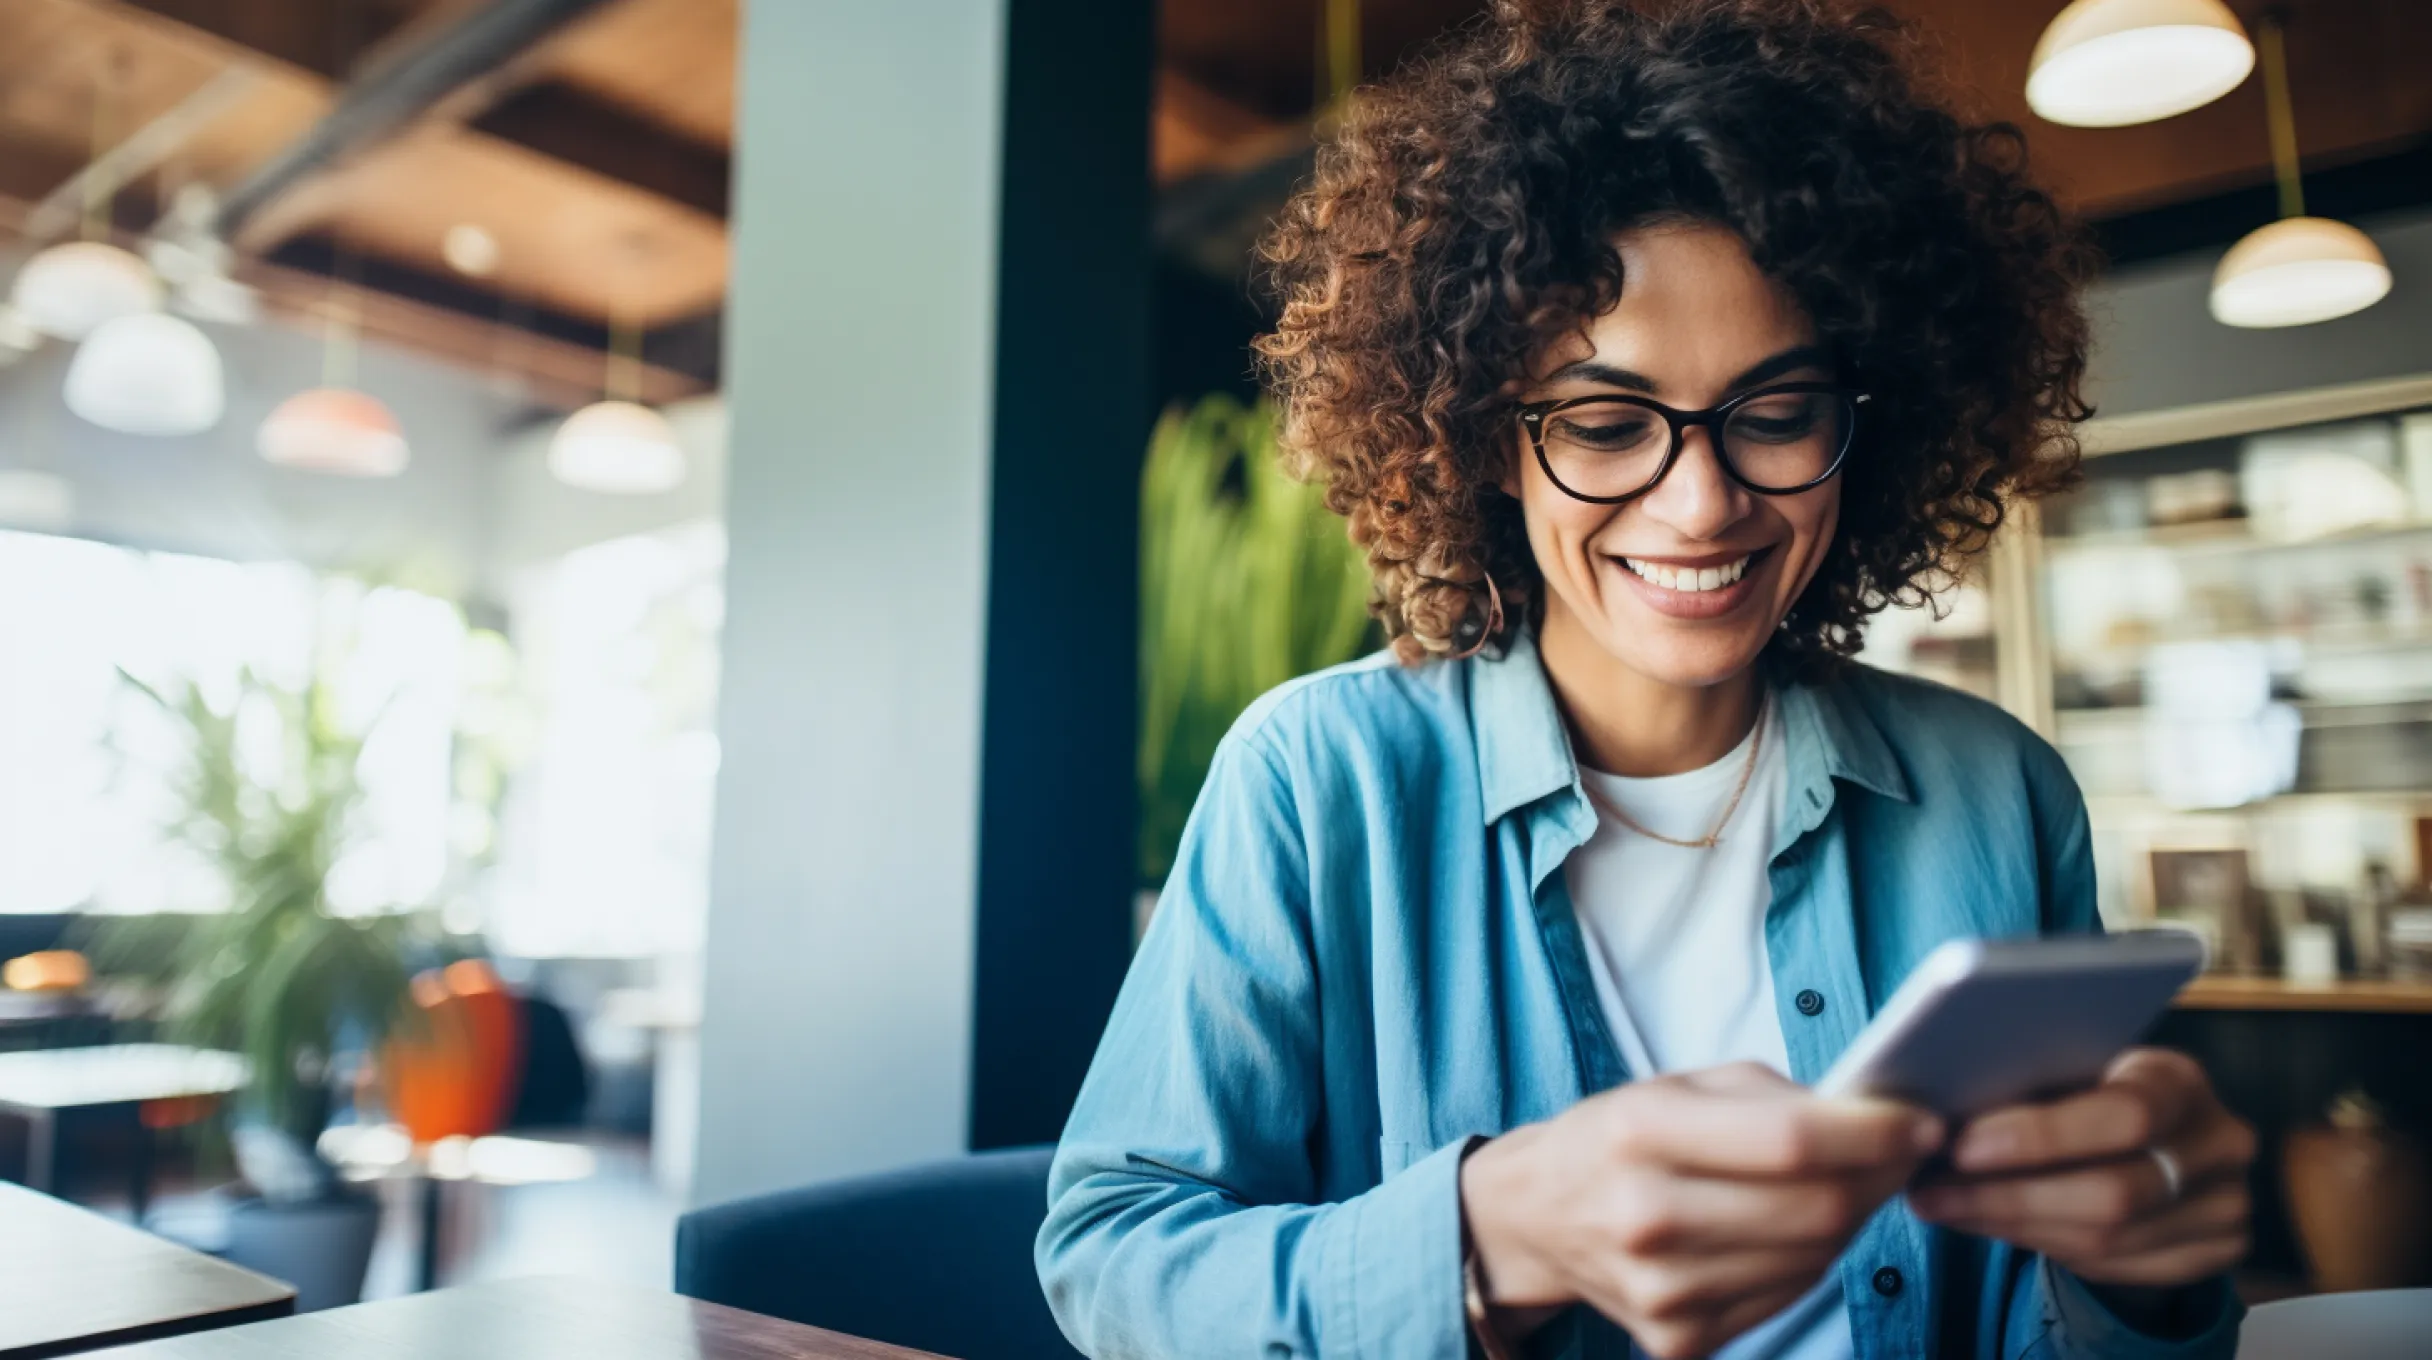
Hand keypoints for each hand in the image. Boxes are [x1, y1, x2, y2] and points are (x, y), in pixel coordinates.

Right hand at [1461, 1062, 1941, 1359]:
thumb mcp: (1676, 1086)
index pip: (1793, 1142)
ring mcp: (1661, 1290)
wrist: (1536, 1216)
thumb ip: (1773, 1098)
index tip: (1921, 1122)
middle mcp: (1646, 1216)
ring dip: (1846, 1220)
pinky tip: (1783, 1232)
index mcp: (1641, 1131)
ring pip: (1814, 1260)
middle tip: (1898, 1154)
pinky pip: (1785, 1299)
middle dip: (1878, 1178)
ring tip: (1837, 1186)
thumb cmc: (1618, 1137)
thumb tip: (1877, 1121)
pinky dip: (1804, 1262)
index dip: (1874, 1134)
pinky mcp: (1677, 1339)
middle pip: (1816, 1210)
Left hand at [1907, 1048, 2253, 1297]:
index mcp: (2180, 1079)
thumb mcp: (2073, 1063)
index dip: (2042, 1136)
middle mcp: (2219, 1144)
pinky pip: (2115, 1267)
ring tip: (1943, 1208)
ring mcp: (2225, 1206)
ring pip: (2107, 1240)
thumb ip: (2030, 1080)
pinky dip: (2041, 1246)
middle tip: (1930, 1191)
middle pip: (2113, 1193)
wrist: (2163, 1135)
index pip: (2126, 1114)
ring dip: (2011, 1226)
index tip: (1961, 1145)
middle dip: (2008, 1196)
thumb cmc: (2093, 1085)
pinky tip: (1987, 1225)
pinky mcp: (2213, 1253)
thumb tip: (1936, 1108)